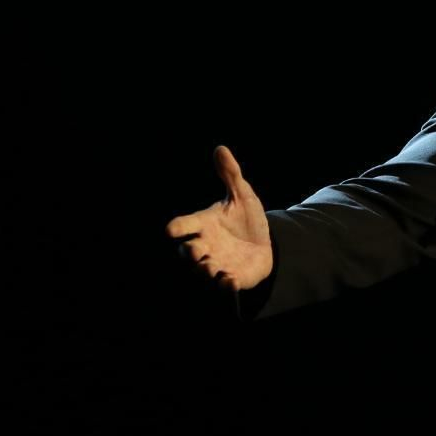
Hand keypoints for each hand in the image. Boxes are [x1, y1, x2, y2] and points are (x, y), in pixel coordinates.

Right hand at [165, 145, 273, 291]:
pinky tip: (230, 281)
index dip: (177, 227)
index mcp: (204, 224)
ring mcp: (217, 264)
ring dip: (205, 270)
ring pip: (203, 271)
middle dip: (189, 252)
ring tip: (210, 267)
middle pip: (188, 252)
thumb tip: (221, 149)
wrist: (266, 244)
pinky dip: (225, 285)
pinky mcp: (232, 278)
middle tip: (195, 250)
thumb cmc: (246, 219)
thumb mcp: (242, 195)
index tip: (170, 229)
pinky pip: (224, 286)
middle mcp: (206, 246)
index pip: (184, 225)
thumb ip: (230, 175)